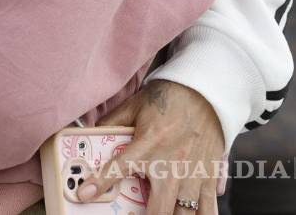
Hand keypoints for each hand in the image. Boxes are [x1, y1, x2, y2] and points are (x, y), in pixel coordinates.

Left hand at [79, 80, 225, 214]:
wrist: (204, 92)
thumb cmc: (166, 99)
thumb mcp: (133, 106)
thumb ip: (111, 123)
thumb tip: (89, 132)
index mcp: (148, 144)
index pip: (119, 168)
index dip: (99, 184)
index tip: (84, 195)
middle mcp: (171, 163)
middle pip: (160, 209)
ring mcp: (193, 173)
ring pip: (186, 214)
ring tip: (160, 214)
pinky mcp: (211, 176)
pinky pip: (210, 208)